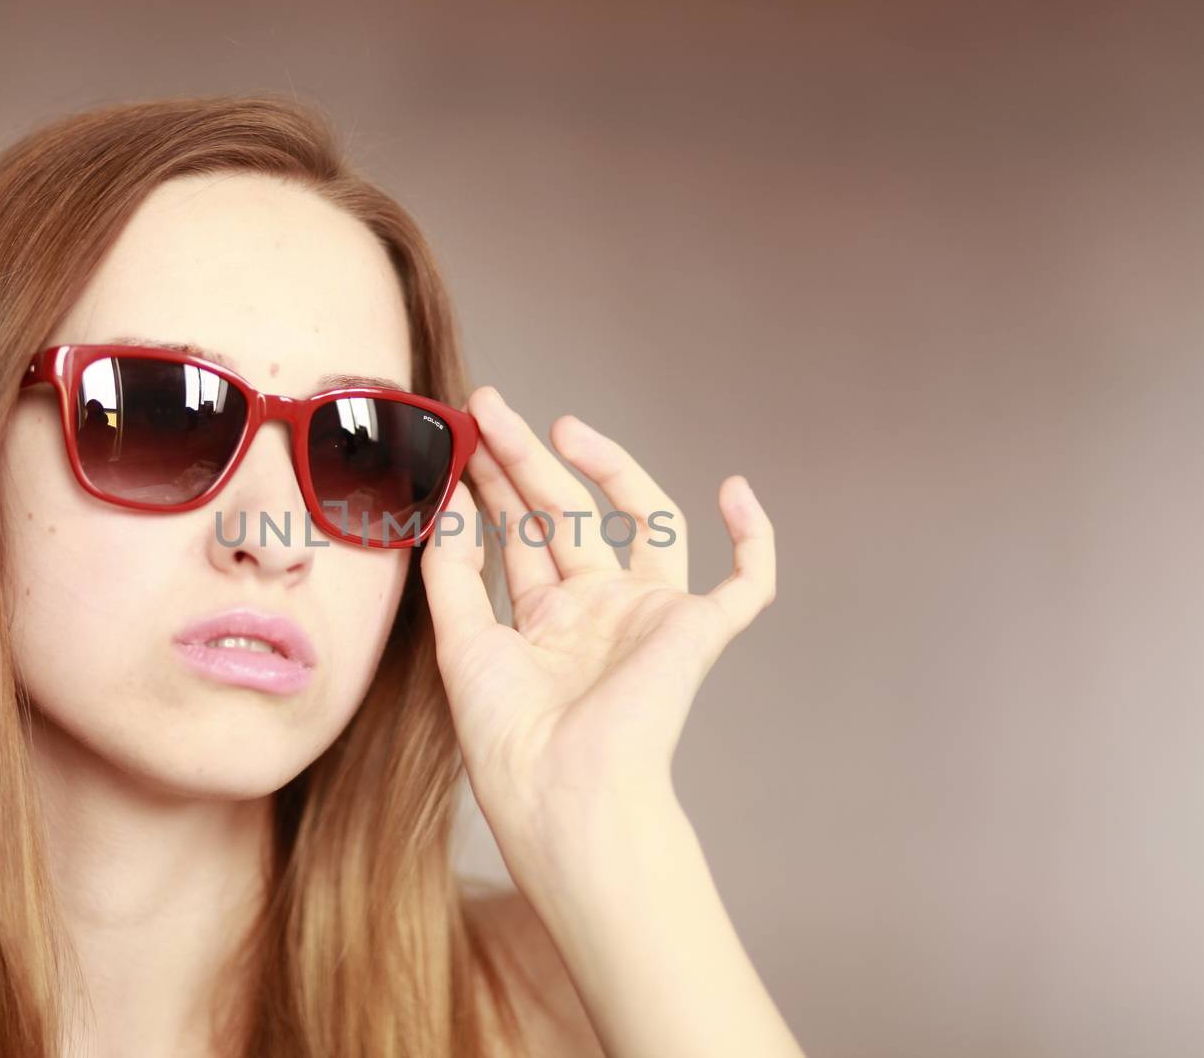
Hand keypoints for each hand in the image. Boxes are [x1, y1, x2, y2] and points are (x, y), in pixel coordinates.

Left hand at [419, 385, 776, 867]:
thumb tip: (449, 499)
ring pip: (644, 521)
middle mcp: (600, 612)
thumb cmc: (509, 740)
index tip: (466, 435)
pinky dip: (754, 540)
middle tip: (490, 407)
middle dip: (528, 460)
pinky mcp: (698, 632)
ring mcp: (651, 617)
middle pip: (569, 513)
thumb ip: (453, 569)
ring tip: (563, 427)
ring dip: (611, 470)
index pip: (523, 532)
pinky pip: (747, 583)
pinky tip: (735, 491)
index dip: (496, 482)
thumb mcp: (462, 643)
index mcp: (548, 620)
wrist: (564, 795)